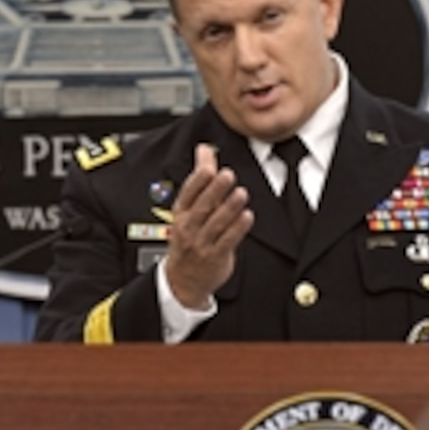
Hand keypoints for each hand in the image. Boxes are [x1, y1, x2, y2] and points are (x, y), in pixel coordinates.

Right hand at [164, 143, 253, 308]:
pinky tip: (247, 216)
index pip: (188, 193)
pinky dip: (238, 228)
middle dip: (215, 190)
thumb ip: (200, 177)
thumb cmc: (188, 237)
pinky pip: (228, 241)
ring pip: (216, 223)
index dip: (198, 180)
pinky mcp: (216, 256)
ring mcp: (201, 243)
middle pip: (203, 206)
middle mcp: (189, 227)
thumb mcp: (188, 208)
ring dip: (229, 208)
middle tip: (227, 175)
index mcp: (181, 213)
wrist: (183, 279)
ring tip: (240, 194)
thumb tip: (205, 149)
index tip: (209, 166)